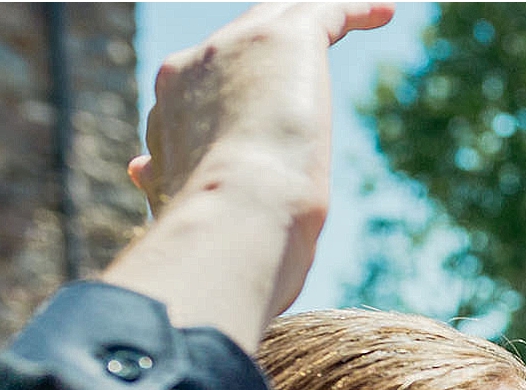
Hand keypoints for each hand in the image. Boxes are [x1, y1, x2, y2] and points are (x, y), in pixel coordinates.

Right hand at [129, 2, 393, 313]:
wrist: (239, 216)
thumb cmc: (218, 232)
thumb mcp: (185, 205)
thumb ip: (165, 178)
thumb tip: (139, 169)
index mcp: (170, 106)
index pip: (206, 84)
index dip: (234, 92)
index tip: (263, 109)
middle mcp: (194, 67)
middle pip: (239, 39)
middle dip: (268, 43)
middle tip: (305, 43)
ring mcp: (236, 47)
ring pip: (278, 16)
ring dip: (310, 16)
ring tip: (346, 15)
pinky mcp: (285, 39)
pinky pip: (324, 12)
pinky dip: (354, 11)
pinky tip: (385, 14)